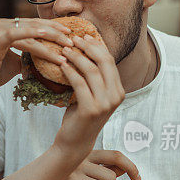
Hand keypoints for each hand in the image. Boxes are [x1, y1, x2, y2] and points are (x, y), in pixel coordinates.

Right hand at [0, 18, 73, 100]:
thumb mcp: (13, 62)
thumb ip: (26, 56)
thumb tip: (45, 57)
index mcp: (3, 27)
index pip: (32, 24)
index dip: (51, 28)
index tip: (68, 35)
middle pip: (33, 24)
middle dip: (55, 31)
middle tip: (73, 38)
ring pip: (29, 30)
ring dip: (51, 38)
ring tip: (67, 45)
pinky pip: (18, 34)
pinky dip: (34, 35)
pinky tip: (49, 39)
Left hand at [52, 34, 125, 157]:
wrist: (74, 142)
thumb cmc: (80, 116)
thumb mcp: (91, 95)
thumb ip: (93, 78)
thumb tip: (84, 49)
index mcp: (119, 91)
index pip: (109, 61)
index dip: (97, 46)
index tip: (83, 36)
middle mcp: (116, 96)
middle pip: (104, 62)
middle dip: (87, 47)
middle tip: (72, 38)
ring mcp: (104, 104)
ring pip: (91, 71)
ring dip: (76, 57)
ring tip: (63, 49)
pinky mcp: (90, 109)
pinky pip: (79, 83)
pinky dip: (69, 71)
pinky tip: (61, 64)